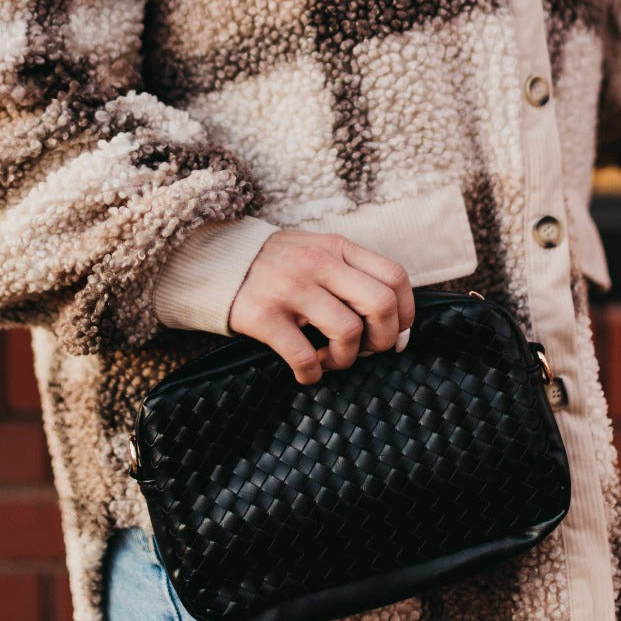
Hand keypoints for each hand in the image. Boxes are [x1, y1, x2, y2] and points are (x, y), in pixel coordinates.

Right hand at [228, 229, 415, 384]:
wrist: (214, 262)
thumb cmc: (277, 266)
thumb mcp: (317, 252)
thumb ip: (353, 276)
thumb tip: (398, 326)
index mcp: (337, 247)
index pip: (395, 276)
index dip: (406, 312)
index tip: (397, 333)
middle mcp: (318, 263)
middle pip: (381, 304)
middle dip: (383, 339)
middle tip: (367, 350)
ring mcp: (291, 288)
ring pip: (348, 332)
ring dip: (346, 359)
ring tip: (330, 359)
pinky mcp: (264, 315)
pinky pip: (305, 356)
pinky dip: (313, 373)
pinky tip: (307, 370)